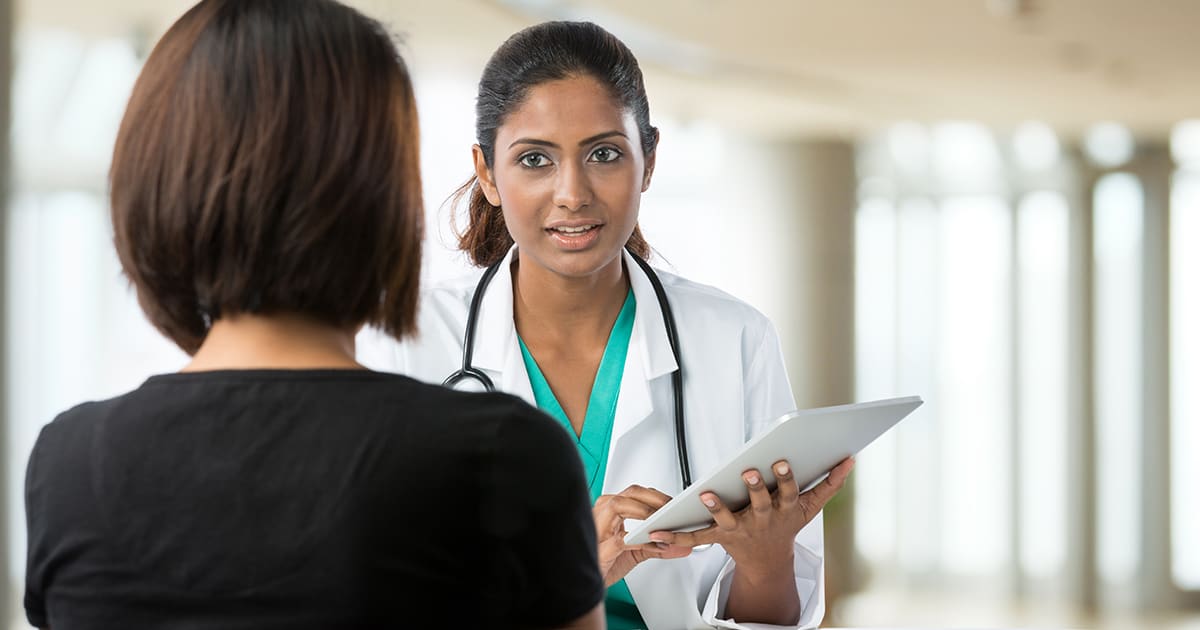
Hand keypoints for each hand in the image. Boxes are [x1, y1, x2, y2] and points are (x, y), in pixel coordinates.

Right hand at [593, 485, 692, 586]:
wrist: (586, 584)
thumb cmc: (605, 564)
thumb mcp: (635, 553)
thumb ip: (657, 547)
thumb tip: (682, 545)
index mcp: (609, 512)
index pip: (634, 493)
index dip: (656, 496)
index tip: (673, 503)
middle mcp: (601, 515)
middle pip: (628, 494)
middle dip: (653, 498)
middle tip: (671, 509)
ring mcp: (597, 529)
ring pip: (618, 506)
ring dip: (643, 511)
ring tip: (661, 523)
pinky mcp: (599, 549)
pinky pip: (620, 539)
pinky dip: (639, 542)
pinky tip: (653, 546)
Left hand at [648, 458, 854, 572]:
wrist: (767, 560)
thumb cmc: (787, 523)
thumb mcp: (810, 507)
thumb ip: (829, 483)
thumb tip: (849, 459)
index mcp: (784, 509)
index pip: (786, 491)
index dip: (785, 478)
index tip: (782, 461)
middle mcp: (762, 519)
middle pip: (759, 502)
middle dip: (755, 488)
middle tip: (748, 471)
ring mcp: (740, 529)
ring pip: (727, 518)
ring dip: (717, 507)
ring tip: (706, 494)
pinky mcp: (719, 537)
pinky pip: (698, 535)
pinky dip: (678, 533)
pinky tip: (659, 530)